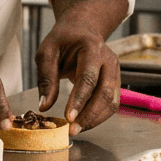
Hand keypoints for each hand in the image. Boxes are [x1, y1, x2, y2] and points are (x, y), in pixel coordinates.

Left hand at [35, 20, 119, 134]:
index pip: (88, 78)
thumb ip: (46, 78)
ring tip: (76, 130)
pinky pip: (111, 104)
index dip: (79, 99)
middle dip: (89, 115)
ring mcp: (115, 72)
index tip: (68, 118)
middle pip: (105, 92)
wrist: (82, 29)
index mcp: (92, 48)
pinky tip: (84, 123)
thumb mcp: (47, 52)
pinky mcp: (115, 83)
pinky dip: (99, 116)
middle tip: (72, 130)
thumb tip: (44, 106)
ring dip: (95, 119)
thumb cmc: (63, 40)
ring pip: (112, 102)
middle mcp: (109, 61)